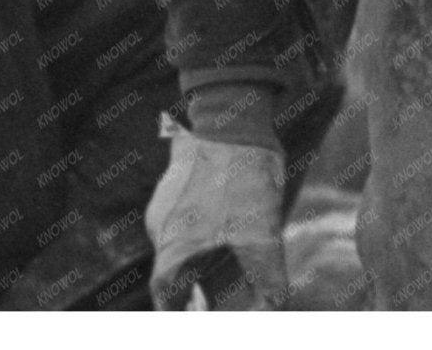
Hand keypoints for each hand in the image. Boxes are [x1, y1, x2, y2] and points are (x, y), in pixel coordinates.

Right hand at [145, 127, 288, 310]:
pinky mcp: (173, 182)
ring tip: (224, 265)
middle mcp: (159, 224)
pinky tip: (225, 230)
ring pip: (175, 243)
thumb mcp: (264, 238)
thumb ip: (268, 282)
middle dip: (189, 289)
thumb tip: (272, 307)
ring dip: (195, 260)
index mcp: (172, 243)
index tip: (196, 314)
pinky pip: (180, 219)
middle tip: (213, 300)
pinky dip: (196, 234)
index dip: (176, 312)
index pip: (163, 293)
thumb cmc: (244, 180)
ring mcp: (164, 200)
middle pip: (169, 270)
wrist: (232, 118)